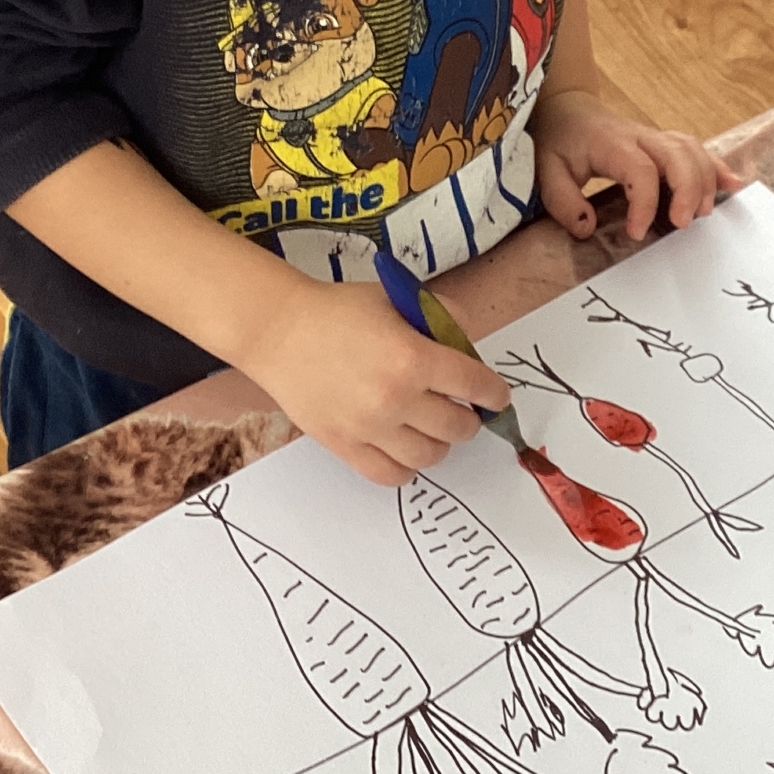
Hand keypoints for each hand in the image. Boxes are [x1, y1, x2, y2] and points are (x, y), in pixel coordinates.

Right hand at [238, 279, 514, 484]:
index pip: (475, 386)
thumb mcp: (397, 298)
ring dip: (440, 443)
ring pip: (430, 456)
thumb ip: (442, 316)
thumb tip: (470, 347)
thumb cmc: (339, 310)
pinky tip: (404, 446)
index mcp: (413, 357)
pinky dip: (407, 466)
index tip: (495, 396)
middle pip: (459, 427)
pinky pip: (391, 475)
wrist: (278, 331)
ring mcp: (369, 428)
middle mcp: (396, 398)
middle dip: (468, 418)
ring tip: (431, 428)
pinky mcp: (344, 447)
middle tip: (460, 409)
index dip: (493, 393)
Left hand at [533, 87, 739, 242]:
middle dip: (687, 188)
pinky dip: (717, 167)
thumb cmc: (559, 142)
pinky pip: (698, 149)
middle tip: (682, 223)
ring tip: (703, 213)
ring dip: (705, 180)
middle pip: (677, 154)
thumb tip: (587, 229)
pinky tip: (734, 185)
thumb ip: (563, 201)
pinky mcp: (666, 143)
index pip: (639, 170)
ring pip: (692, 150)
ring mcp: (657, 138)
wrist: (569, 111)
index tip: (636, 233)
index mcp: (612, 143)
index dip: (644, 202)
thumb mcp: (547, 171)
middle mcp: (640, 136)